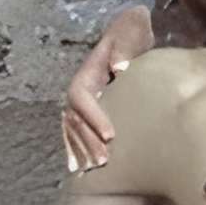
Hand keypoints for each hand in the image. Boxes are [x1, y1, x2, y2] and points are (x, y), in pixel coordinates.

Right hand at [63, 6, 153, 173]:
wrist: (132, 43)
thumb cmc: (132, 38)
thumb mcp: (131, 34)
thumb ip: (126, 42)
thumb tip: (120, 65)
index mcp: (88, 73)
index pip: (81, 97)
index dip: (92, 116)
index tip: (111, 134)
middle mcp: (79, 90)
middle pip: (74, 119)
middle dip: (86, 140)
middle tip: (103, 160)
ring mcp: (80, 105)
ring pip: (72, 130)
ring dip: (82, 150)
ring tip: (97, 168)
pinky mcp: (86, 116)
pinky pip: (74, 136)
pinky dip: (76, 152)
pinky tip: (80, 170)